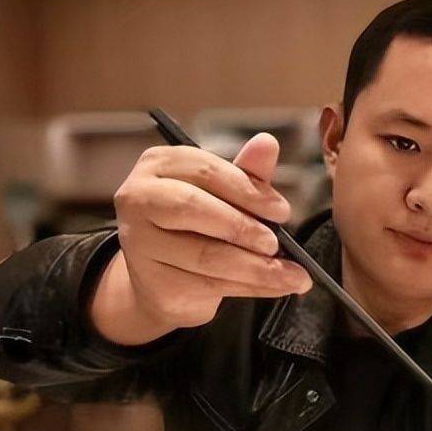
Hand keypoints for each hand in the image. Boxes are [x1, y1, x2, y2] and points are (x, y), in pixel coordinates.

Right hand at [89, 133, 312, 344]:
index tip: (282, 211)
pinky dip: (250, 287)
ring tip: (293, 275)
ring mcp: (140, 243)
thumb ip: (246, 174)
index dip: (248, 190)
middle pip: (193, 208)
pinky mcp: (153, 283)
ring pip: (206, 255)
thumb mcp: (224, 197)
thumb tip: (268, 142)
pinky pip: (208, 285)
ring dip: (257, 268)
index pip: (204, 170)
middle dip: (243, 228)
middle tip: (276, 244)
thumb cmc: (199, 227)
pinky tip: (275, 287)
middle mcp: (138, 198)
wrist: (165, 282)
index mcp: (158, 165)